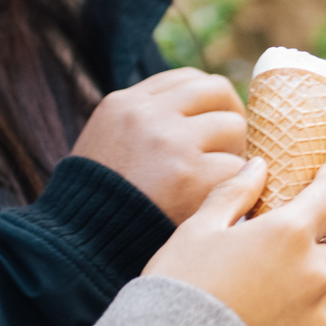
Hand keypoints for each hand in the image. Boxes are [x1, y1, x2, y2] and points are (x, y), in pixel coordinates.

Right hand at [72, 67, 246, 223]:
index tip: (214, 120)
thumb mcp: (108, 143)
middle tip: (228, 148)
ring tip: (216, 179)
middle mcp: (148, 116)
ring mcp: (171, 143)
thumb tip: (201, 111)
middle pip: (218, 92)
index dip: (210, 99)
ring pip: (235, 128)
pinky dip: (235, 187)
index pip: (188, 78)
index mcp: (125, 103)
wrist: (86, 247)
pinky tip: (217, 202)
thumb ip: (146, 122)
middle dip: (230, 119)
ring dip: (234, 155)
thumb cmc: (101, 201)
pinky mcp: (192, 177)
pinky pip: (239, 169)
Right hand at [144, 159, 325, 325]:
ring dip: (318, 279)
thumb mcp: (198, 229)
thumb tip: (259, 166)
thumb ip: (234, 192)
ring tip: (275, 284)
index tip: (322, 179)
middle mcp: (313, 273)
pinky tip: (265, 321)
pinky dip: (301, 320)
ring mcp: (315, 317)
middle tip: (302, 238)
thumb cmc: (179, 286)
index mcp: (288, 233)